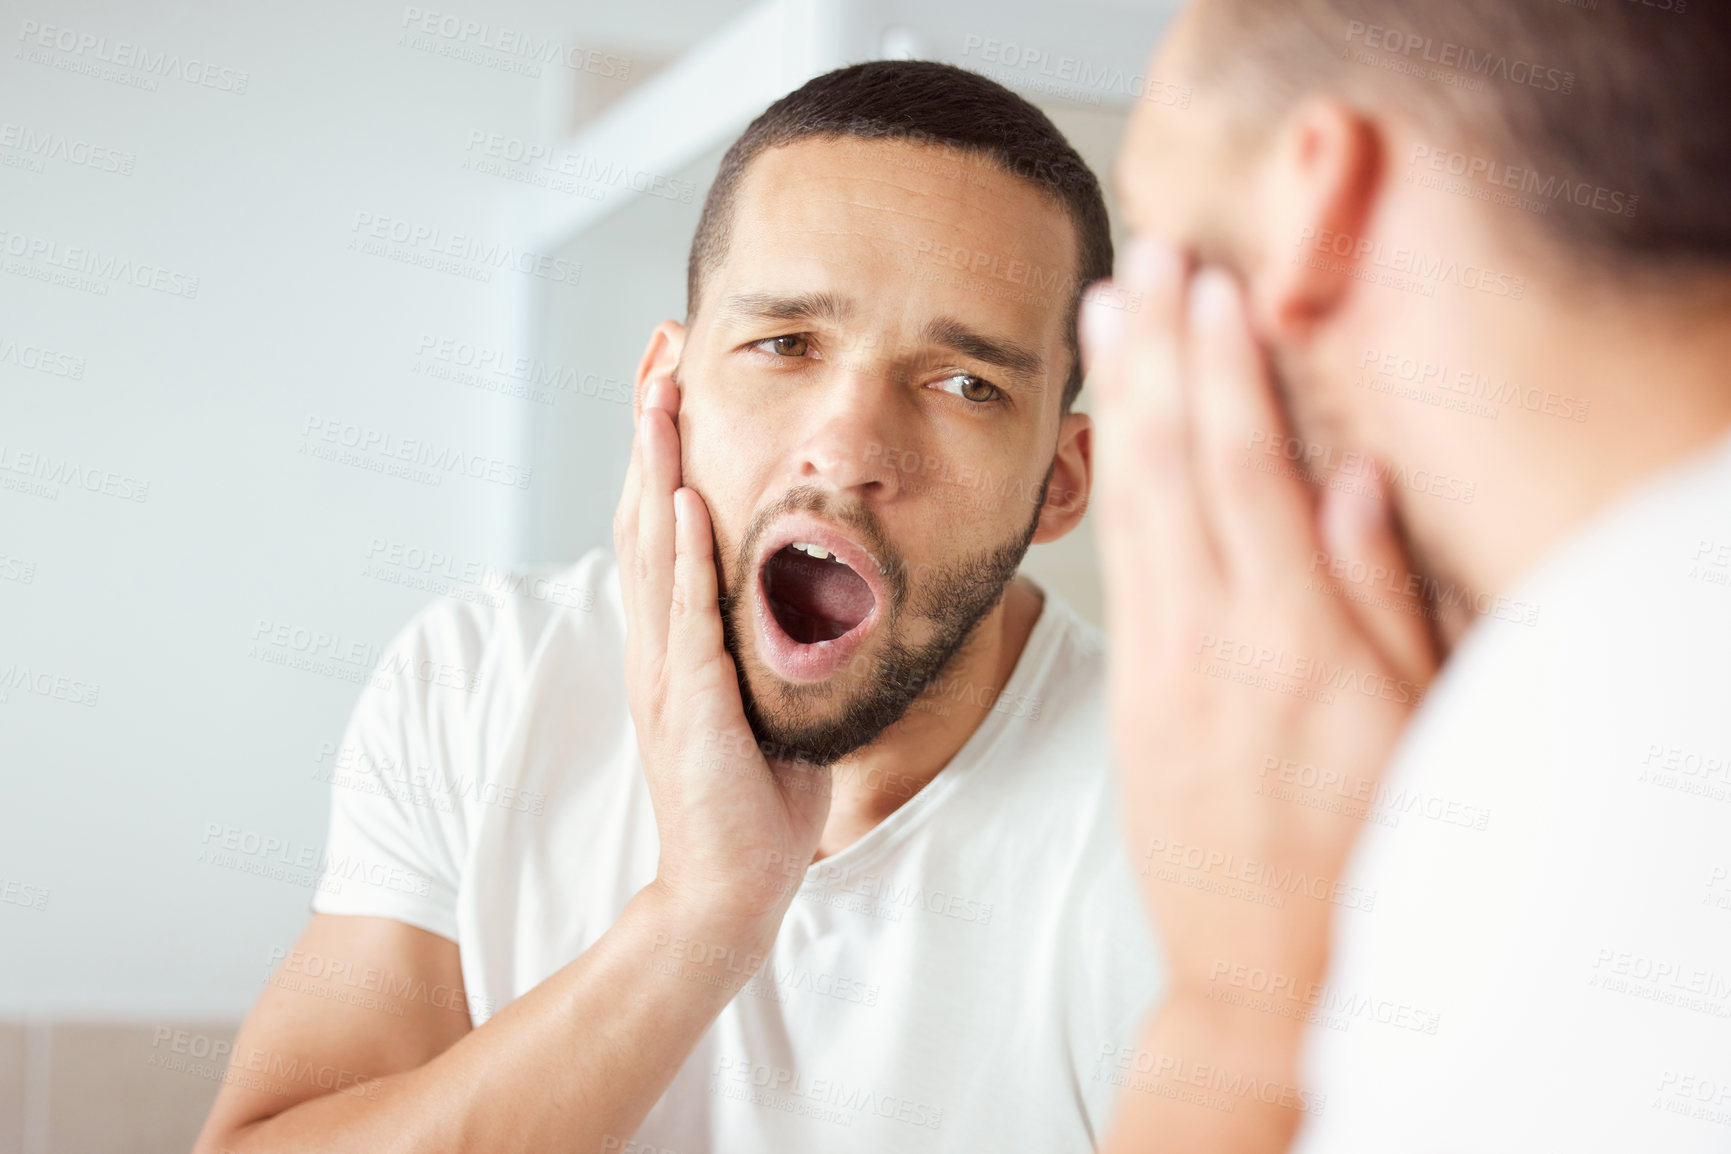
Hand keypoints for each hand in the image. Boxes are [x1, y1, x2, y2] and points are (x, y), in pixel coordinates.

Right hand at [613, 375, 831, 932]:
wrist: (731, 884)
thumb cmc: (754, 794)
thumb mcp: (761, 696)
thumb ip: (763, 638)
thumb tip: (803, 583)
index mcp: (674, 639)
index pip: (660, 523)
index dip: (661, 448)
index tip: (671, 377)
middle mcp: (658, 643)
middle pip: (643, 514)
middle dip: (650, 429)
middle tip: (660, 351)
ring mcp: (667, 673)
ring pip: (654, 551)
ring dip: (656, 469)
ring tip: (661, 396)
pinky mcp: (692, 707)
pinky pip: (689, 619)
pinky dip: (687, 558)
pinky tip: (688, 502)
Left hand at [1081, 241, 1437, 1004]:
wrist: (1261, 983)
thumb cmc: (1365, 862)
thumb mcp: (1418, 734)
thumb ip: (1382, 598)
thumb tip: (1352, 477)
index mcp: (1290, 644)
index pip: (1246, 471)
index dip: (1222, 368)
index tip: (1207, 284)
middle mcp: (1209, 645)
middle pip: (1169, 469)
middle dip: (1153, 353)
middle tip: (1139, 260)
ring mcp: (1158, 672)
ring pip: (1129, 509)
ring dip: (1117, 403)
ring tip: (1106, 318)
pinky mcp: (1132, 701)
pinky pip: (1116, 569)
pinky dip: (1109, 488)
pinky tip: (1107, 438)